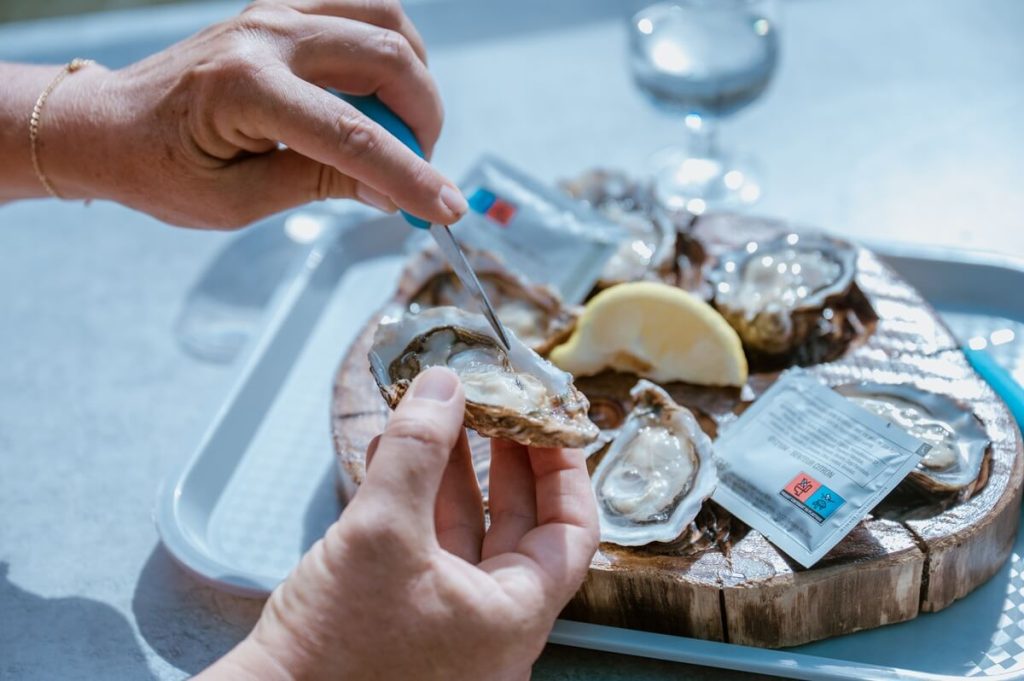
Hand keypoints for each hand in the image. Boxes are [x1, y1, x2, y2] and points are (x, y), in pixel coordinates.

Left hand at [43, 0, 466, 227]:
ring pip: (386, 21)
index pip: (353, 136)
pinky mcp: (281, 7)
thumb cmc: (160, 170)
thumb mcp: (237, 202)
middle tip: (417, 169)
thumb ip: (318, 187)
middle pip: (387, 60)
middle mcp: (265, 36)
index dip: (411, 176)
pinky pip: (362, 7)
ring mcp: (275, 11)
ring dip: (415, 80)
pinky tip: (385, 88)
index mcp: (244, 91)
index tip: (448, 210)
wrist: (109, 124)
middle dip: (423, 122)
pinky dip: (391, 46)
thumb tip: (390, 190)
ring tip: (403, 130)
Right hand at [201, 366, 599, 679]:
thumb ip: (418, 452)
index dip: (564, 467)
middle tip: (491, 404)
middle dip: (502, 457)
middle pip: (519, 524)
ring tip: (433, 415)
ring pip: (466, 530)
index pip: (572, 530)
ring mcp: (447, 622)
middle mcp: (491, 623)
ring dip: (449, 469)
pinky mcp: (404, 617)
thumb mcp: (380, 533)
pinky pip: (426, 547)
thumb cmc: (334, 650)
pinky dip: (413, 498)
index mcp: (513, 616)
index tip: (547, 418)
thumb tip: (445, 385)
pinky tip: (391, 456)